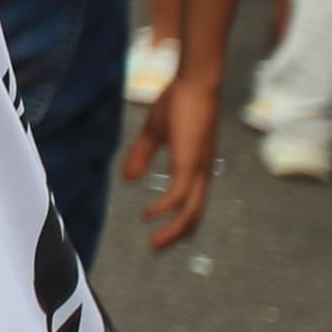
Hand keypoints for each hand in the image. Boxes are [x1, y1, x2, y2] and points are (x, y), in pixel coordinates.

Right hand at [130, 67, 220, 248]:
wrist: (195, 83)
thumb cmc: (179, 101)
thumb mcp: (155, 132)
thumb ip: (142, 155)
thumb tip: (128, 179)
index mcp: (196, 164)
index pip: (193, 200)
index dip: (182, 220)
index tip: (166, 235)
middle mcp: (203, 171)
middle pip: (195, 212)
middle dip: (177, 234)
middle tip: (156, 248)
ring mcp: (199, 168)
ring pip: (191, 210)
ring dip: (173, 230)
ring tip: (154, 244)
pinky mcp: (190, 163)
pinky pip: (179, 194)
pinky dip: (165, 208)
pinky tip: (149, 215)